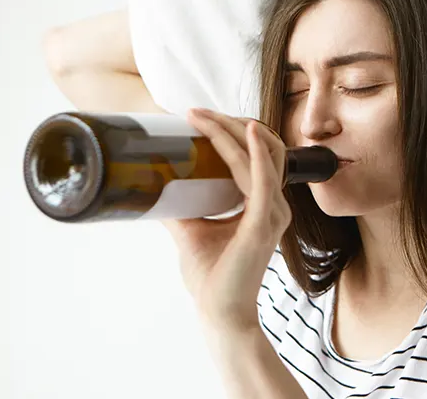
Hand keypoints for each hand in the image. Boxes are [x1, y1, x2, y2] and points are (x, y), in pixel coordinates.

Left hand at [162, 108, 291, 333]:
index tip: (202, 117)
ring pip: (262, 158)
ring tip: (205, 117)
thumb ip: (179, 206)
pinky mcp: (262, 225)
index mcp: (264, 207)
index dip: (235, 132)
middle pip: (264, 149)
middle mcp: (275, 207)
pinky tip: (246, 134)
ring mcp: (272, 215)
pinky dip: (256, 154)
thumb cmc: (213, 278)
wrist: (220, 314)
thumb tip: (151, 182)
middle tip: (197, 113)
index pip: (259, 156)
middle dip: (231, 124)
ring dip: (233, 132)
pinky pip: (264, 181)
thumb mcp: (191, 231)